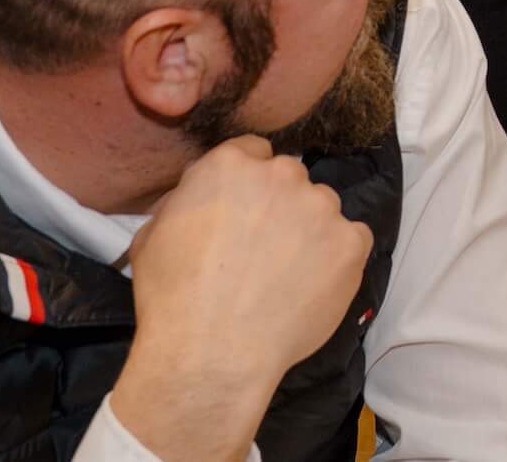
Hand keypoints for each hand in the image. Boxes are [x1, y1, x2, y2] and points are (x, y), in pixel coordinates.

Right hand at [110, 137, 371, 460]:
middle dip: (279, 205)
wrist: (212, 354)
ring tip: (286, 275)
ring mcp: (323, 207)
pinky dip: (337, 258)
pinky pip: (352, 240)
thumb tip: (200, 195)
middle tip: (262, 248)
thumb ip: (185, 200)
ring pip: (321, 208)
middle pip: (289, 178)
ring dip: (309, 230)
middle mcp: (283, 174)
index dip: (245, 184)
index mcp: (230, 165)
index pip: (251, 153)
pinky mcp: (352, 242)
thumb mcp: (153, 236)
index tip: (241, 211)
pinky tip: (312, 286)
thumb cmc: (171, 298)